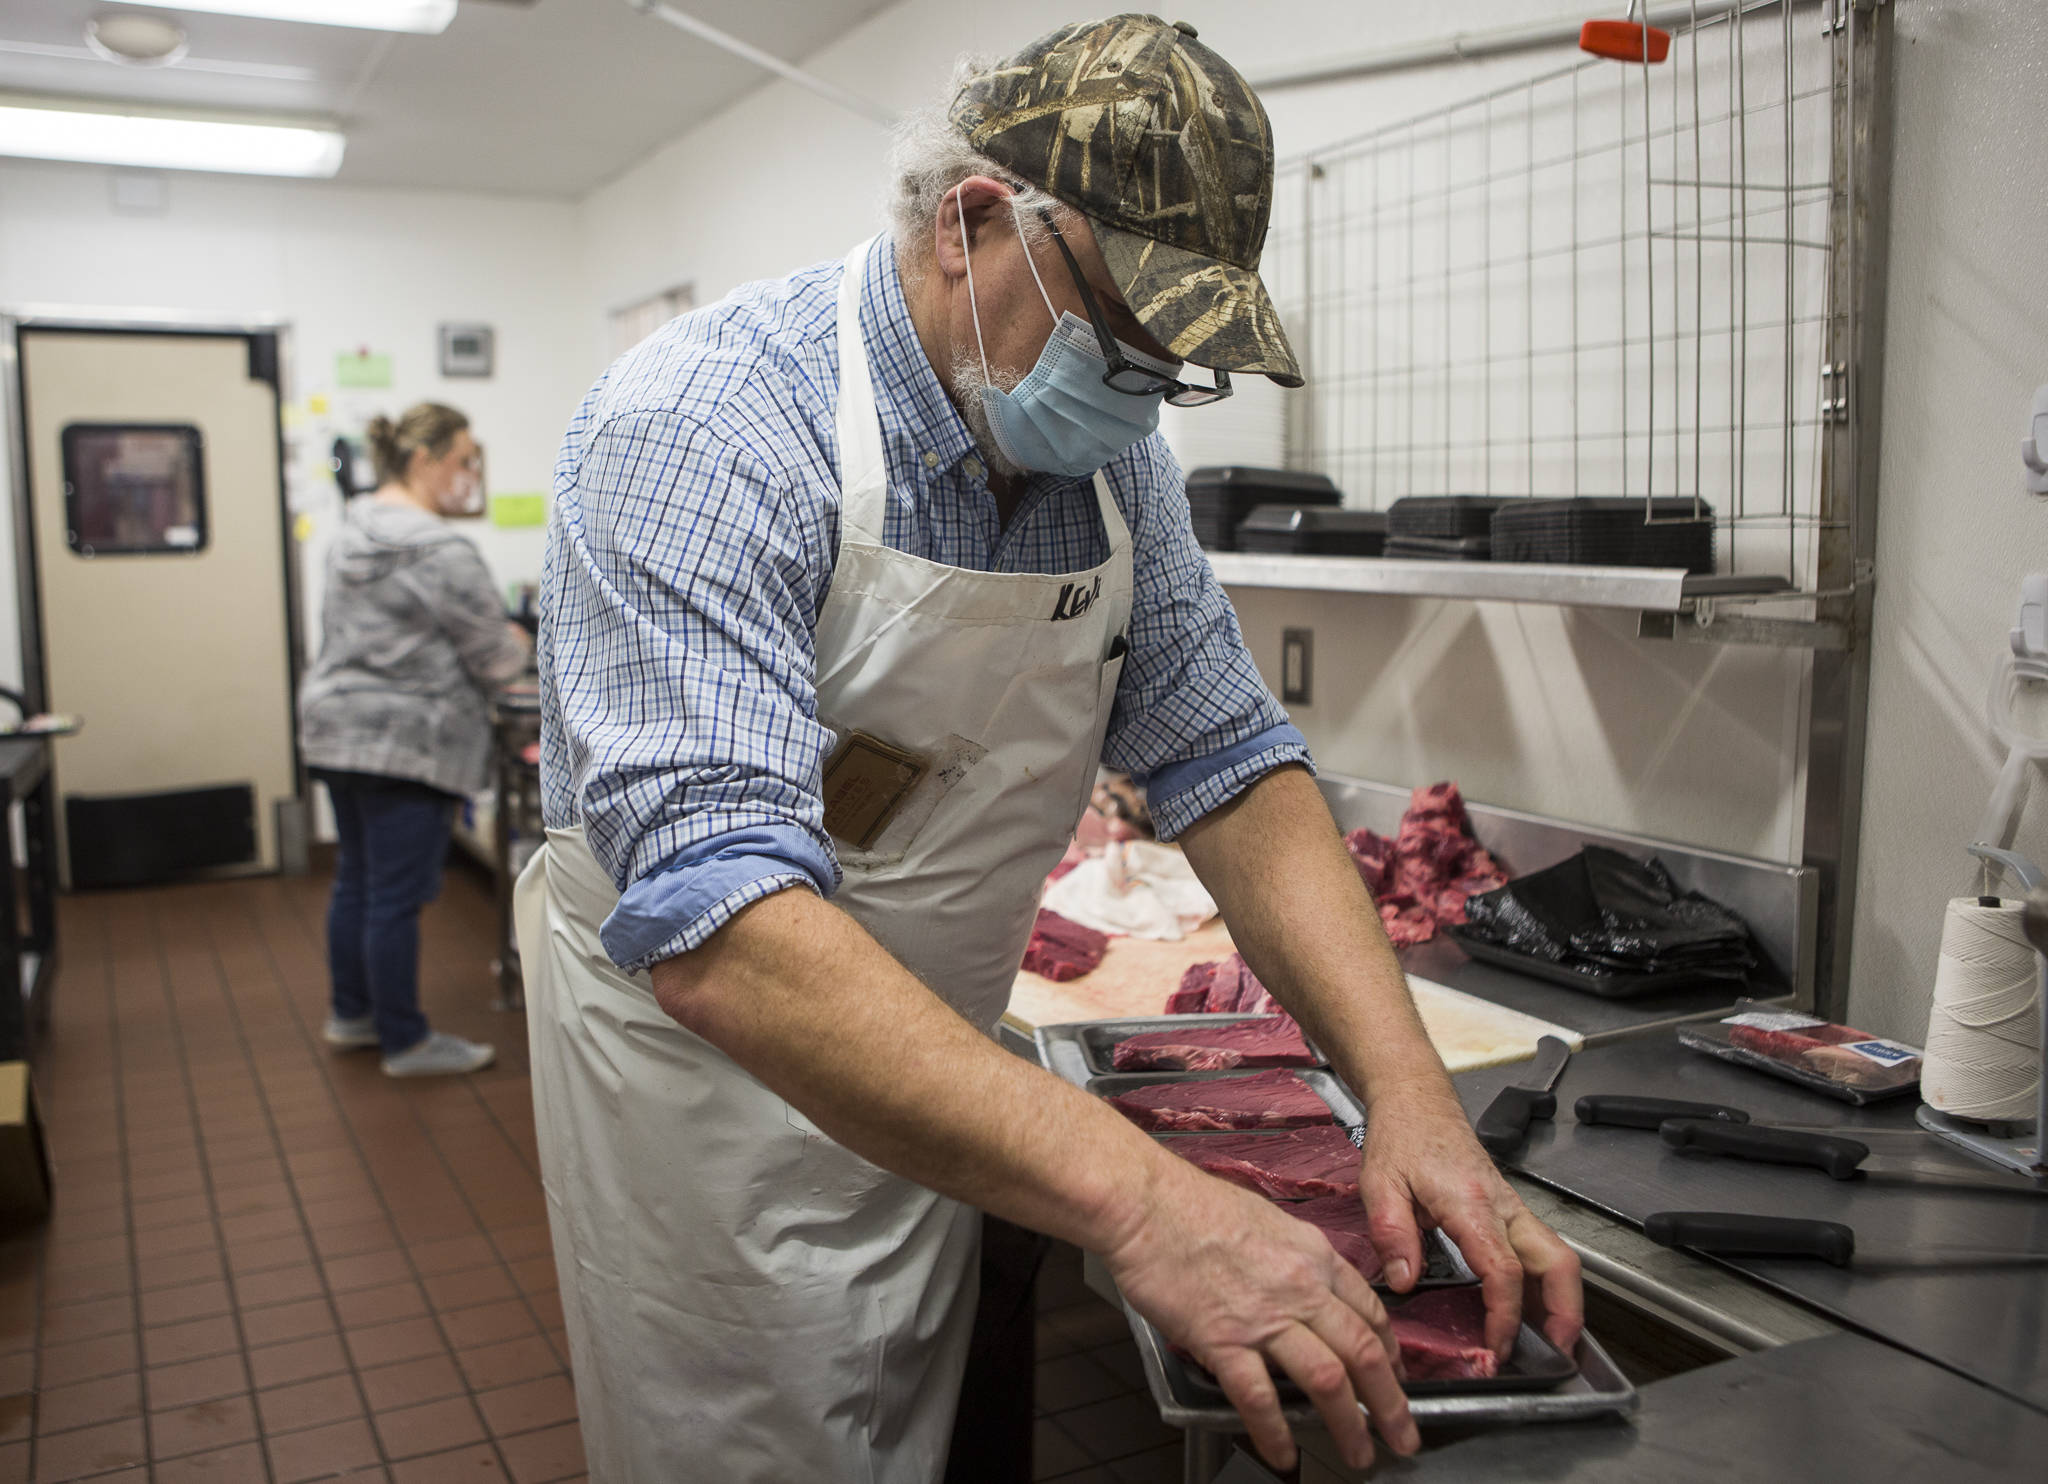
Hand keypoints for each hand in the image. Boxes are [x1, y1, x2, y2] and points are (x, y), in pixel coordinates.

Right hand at [1102, 1159, 1421, 1472]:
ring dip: (1350, 1426)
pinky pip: (1260, 1397)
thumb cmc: (1192, 1204)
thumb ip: (1294, 1258)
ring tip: (1361, 1455)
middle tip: (1403, 1435)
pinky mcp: (1223, 1340)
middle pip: (1364, 1352)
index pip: (1370, 1311)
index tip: (1395, 1376)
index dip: (1390, 1352)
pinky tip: (1284, 1454)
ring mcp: (1264, 1317)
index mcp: (1313, 1256)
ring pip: (1329, 1380)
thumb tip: (1303, 1284)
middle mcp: (1300, 1288)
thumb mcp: (1268, 1220)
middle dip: (1391, 1403)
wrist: (1145, 1202)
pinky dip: (1276, 1433)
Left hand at [1358, 1082, 1583, 1355]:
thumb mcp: (1379, 1183)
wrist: (1417, 1102)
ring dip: (1563, 1301)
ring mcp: (1512, 1206)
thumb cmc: (1401, 1138)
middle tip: (1554, 1355)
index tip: (1497, 1347)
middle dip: (1566, 1313)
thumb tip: (1405, 1281)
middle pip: (1558, 1262)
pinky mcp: (1510, 1209)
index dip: (1506, 1315)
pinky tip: (1531, 1310)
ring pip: (1558, 1256)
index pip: (1503, 1268)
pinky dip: (1546, 1284)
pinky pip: (1541, 1250)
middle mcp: (1503, 1205)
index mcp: (1471, 1202)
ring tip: (1548, 1342)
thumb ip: (1391, 1233)